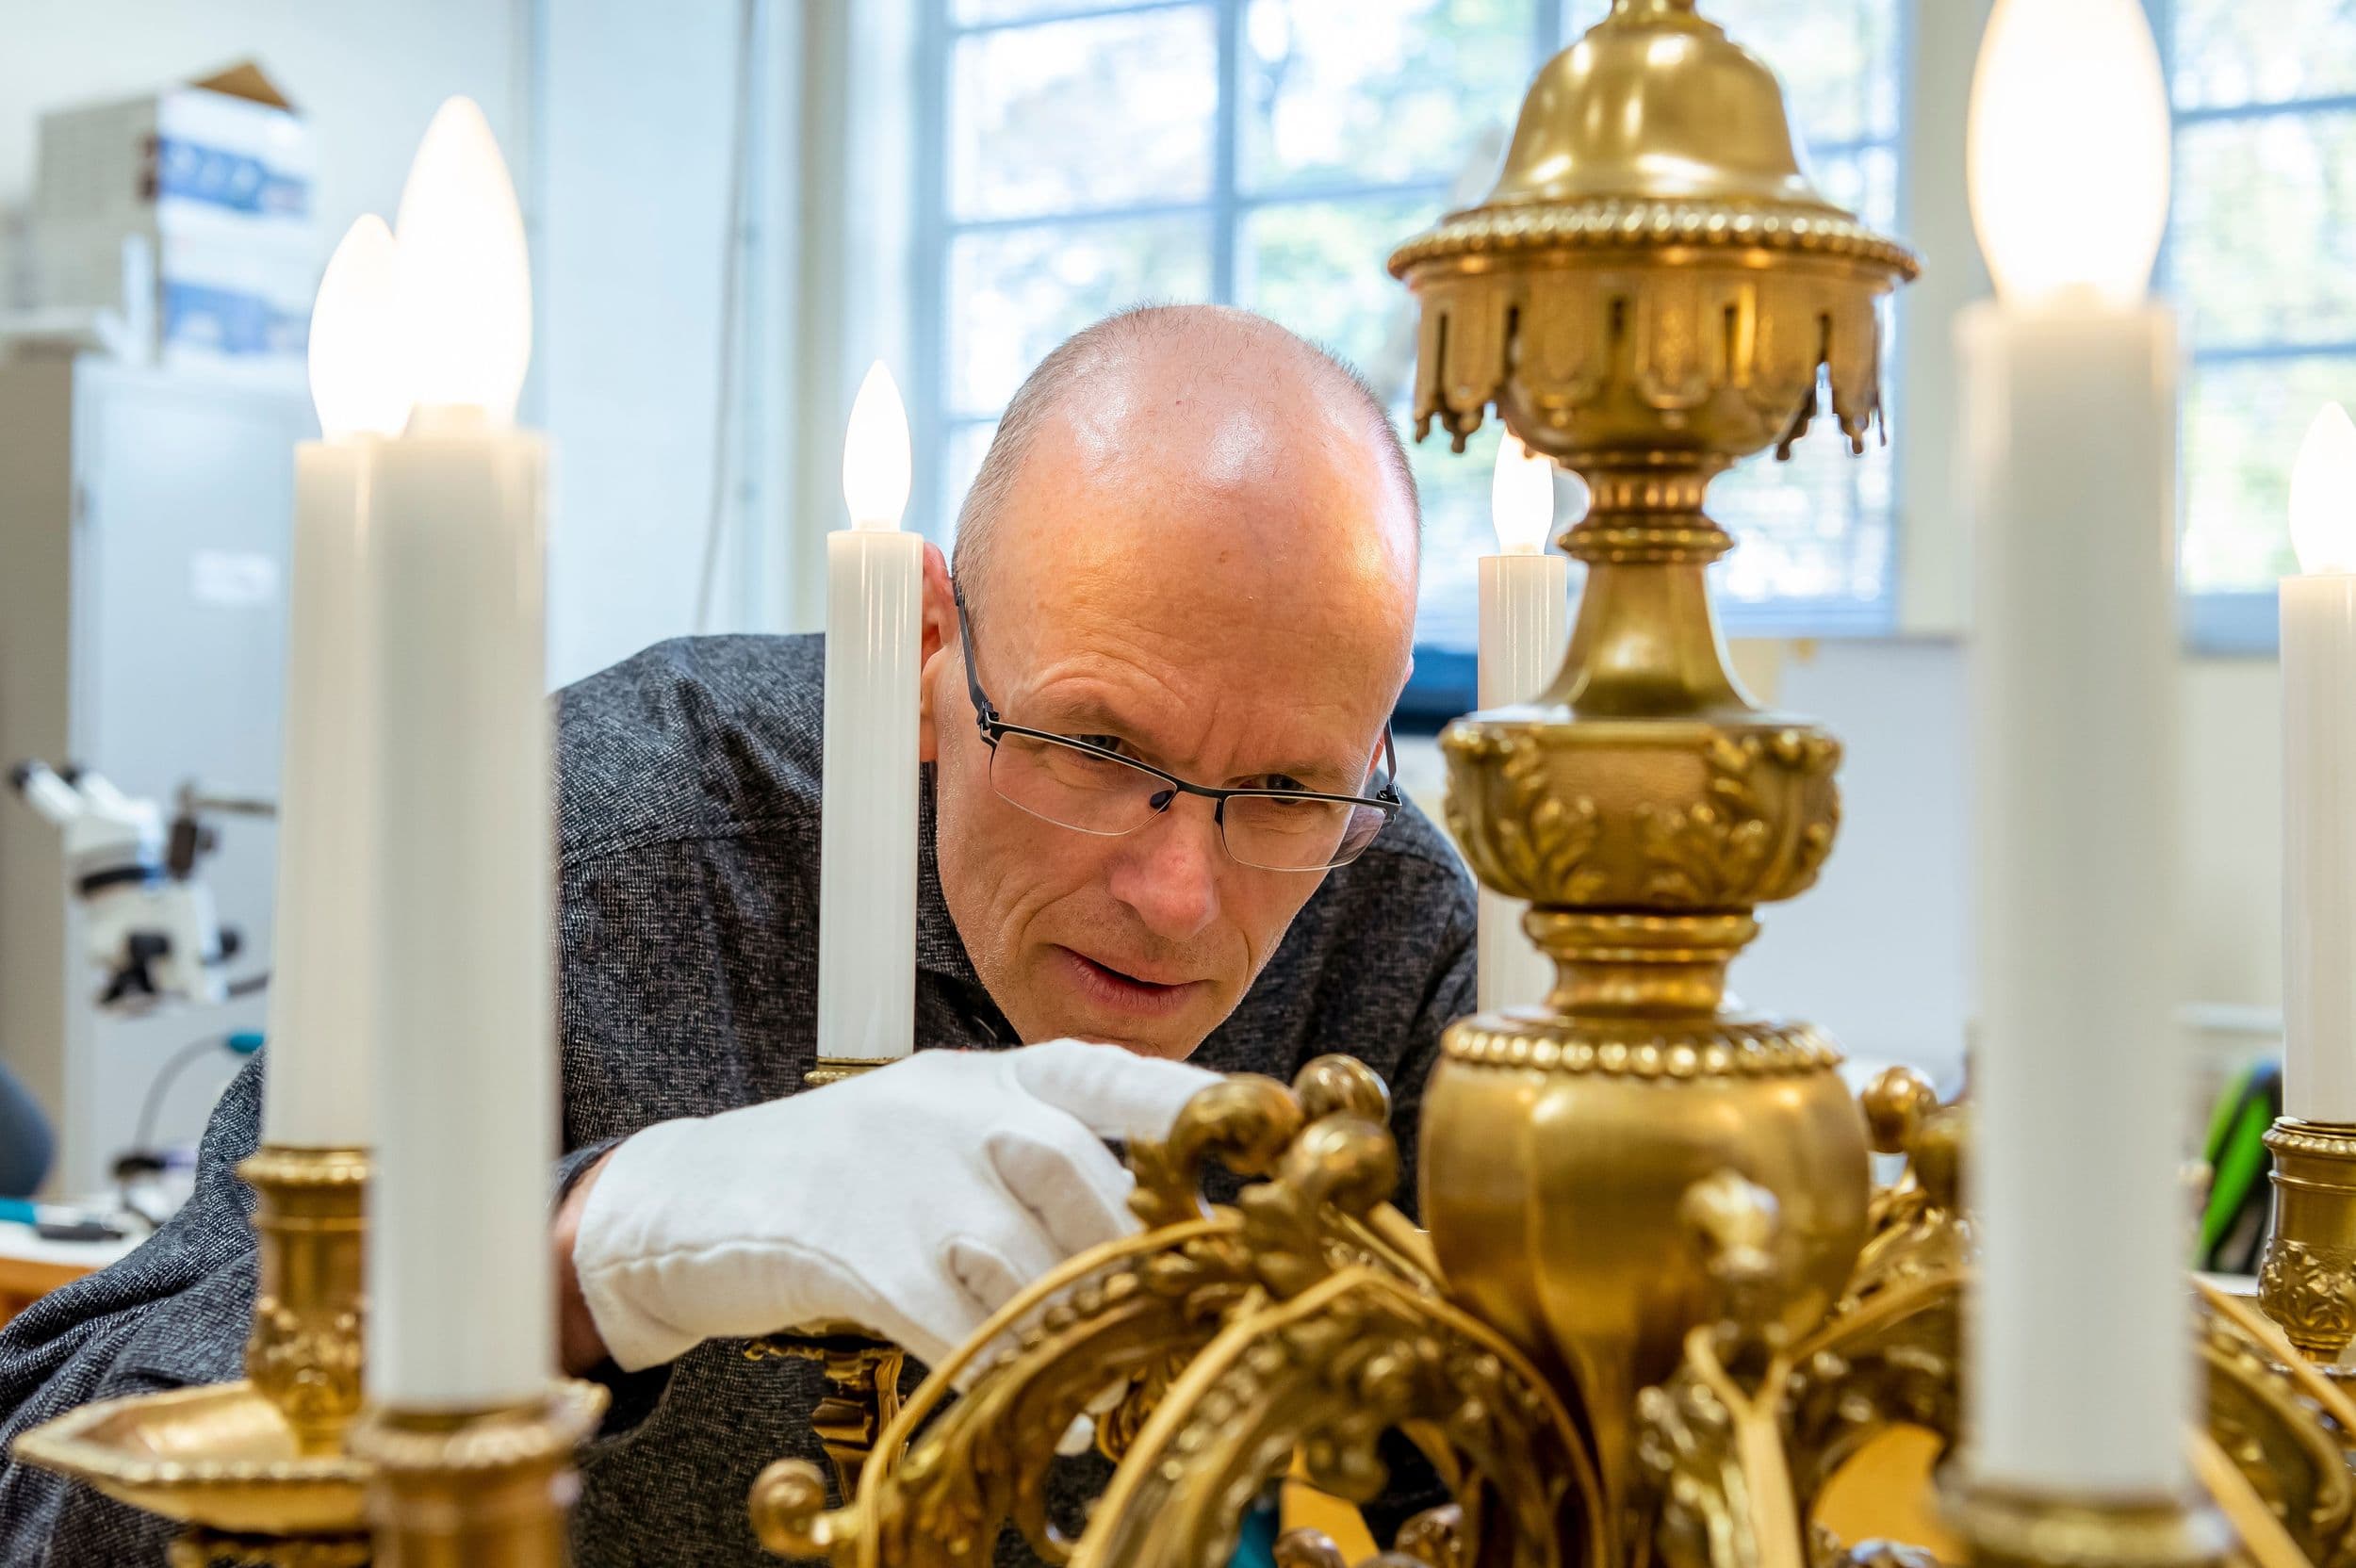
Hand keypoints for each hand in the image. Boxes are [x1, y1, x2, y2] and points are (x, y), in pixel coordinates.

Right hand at [561, 1039, 1217, 1372]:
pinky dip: (1006, 1372)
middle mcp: (954, 1109)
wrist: (694, 1198)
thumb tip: (1158, 1236)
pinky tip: (1036, 1408)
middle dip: (1138, 1259)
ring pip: (1026, 1259)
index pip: (1106, 1073)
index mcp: (991, 1077)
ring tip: (1112, 1388)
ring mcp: (901, 1176)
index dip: (1188, 1103)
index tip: (1264, 1125)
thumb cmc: (854, 1177)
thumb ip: (1041, 1164)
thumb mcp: (949, 1134)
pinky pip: (956, 1322)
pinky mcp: (854, 1252)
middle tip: (1186, 1317)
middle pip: (1083, 1178)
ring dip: (1081, 1333)